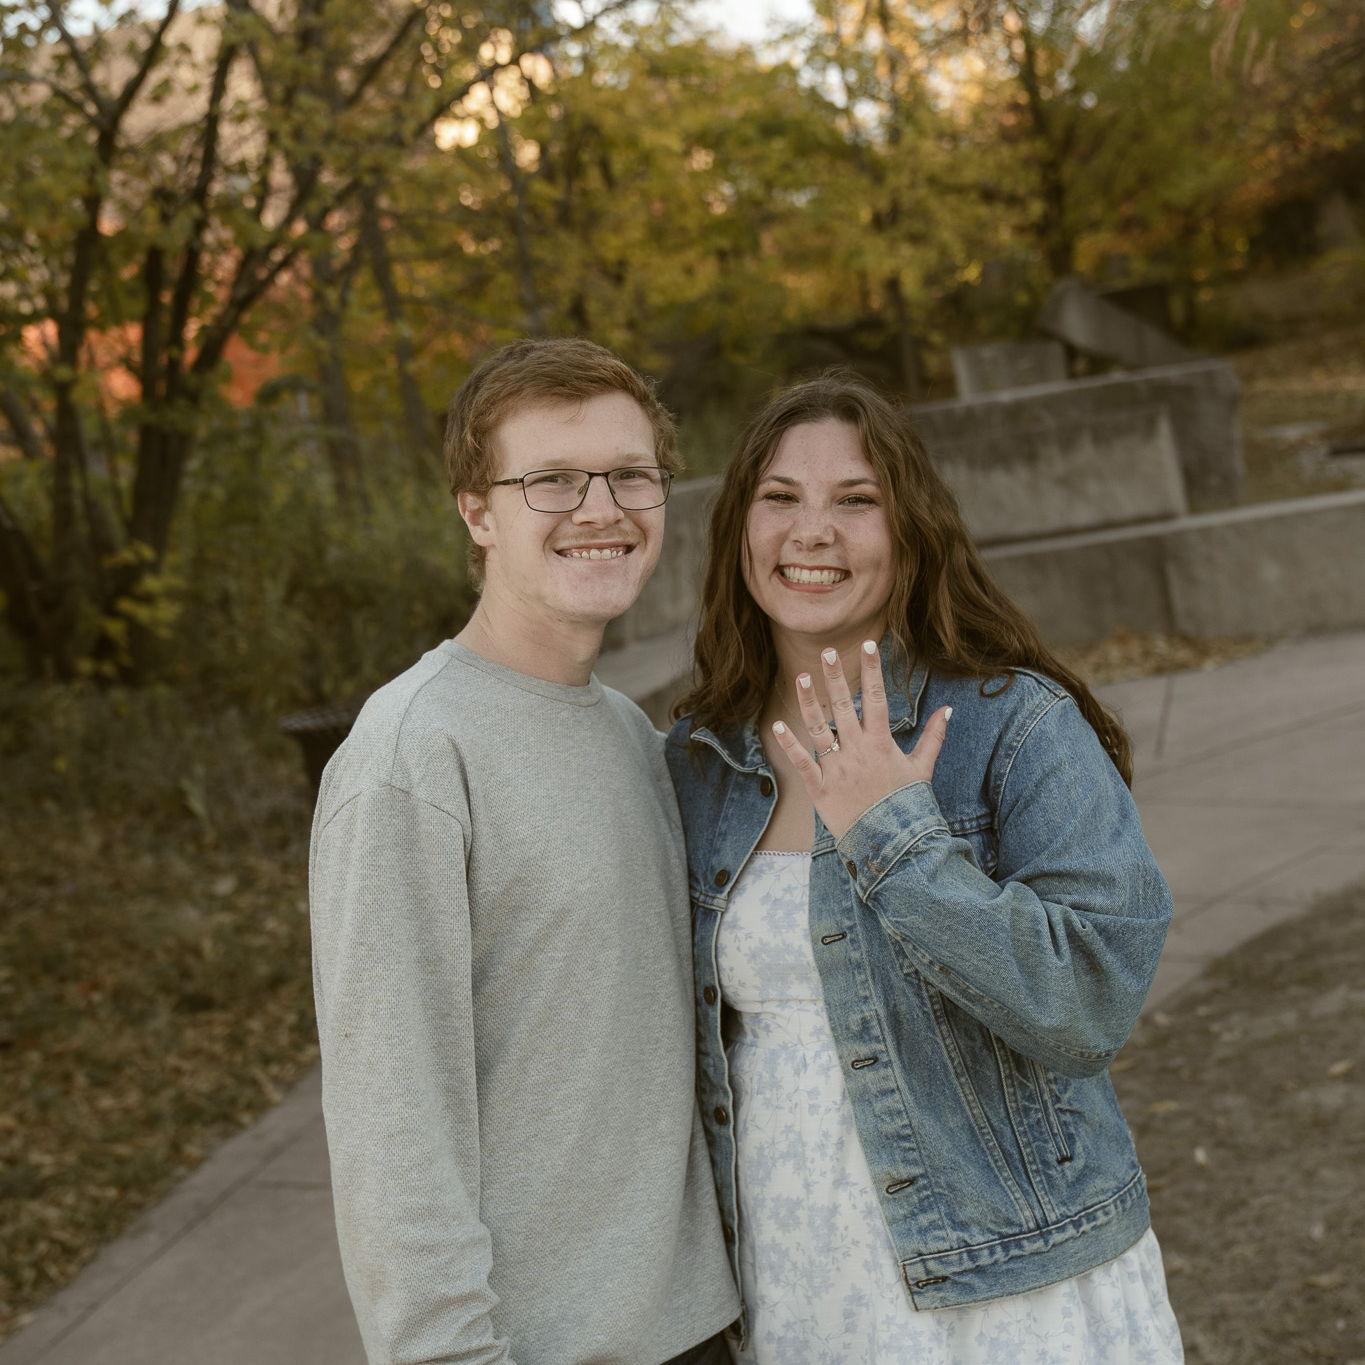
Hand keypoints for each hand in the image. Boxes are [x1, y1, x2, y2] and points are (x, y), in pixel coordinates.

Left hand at [771, 640, 950, 839]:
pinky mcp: (820, 788)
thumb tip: (947, 710)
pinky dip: (789, 745)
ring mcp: (837, 769)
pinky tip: (778, 726)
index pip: (876, 698)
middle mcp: (858, 751)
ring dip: (808, 703)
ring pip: (818, 729)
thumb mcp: (922, 769)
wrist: (891, 845)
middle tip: (827, 651)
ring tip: (800, 677)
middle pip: (843, 706)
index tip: (868, 644)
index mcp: (881, 744)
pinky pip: (802, 763)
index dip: (872, 670)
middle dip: (835, 677)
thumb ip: (933, 737)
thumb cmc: (906, 805)